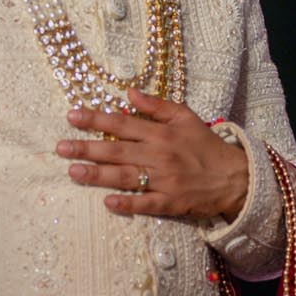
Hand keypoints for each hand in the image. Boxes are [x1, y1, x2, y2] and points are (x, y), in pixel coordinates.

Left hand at [58, 92, 250, 221]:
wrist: (235, 177)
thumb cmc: (206, 146)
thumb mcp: (186, 117)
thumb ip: (157, 105)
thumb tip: (129, 92)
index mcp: (161, 133)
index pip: (122, 124)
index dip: (95, 120)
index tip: (71, 117)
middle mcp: (159, 155)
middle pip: (117, 151)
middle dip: (86, 149)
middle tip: (60, 148)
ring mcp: (164, 180)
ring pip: (125, 177)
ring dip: (98, 175)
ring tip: (73, 172)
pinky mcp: (171, 202)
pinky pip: (146, 203)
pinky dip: (128, 203)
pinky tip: (107, 203)